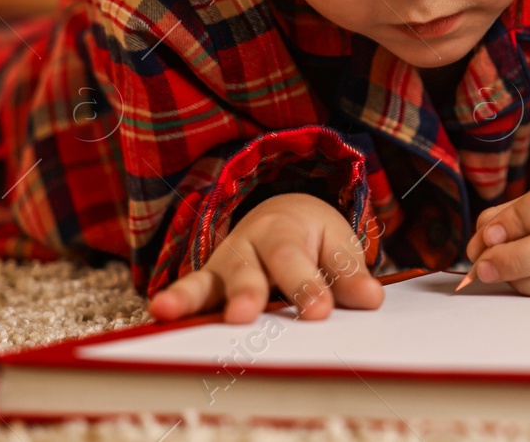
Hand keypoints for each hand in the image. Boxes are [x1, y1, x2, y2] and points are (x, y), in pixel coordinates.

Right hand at [147, 192, 382, 323]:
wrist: (282, 214)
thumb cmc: (313, 239)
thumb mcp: (335, 246)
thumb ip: (349, 274)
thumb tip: (371, 299)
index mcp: (285, 232)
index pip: (296, 261)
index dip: (307, 286)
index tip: (319, 312)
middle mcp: (248, 246)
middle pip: (250, 270)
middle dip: (249, 291)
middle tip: (247, 313)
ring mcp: (223, 267)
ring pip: (210, 282)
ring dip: (194, 299)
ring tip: (173, 312)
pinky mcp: (206, 286)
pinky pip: (189, 294)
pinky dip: (174, 304)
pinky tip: (159, 315)